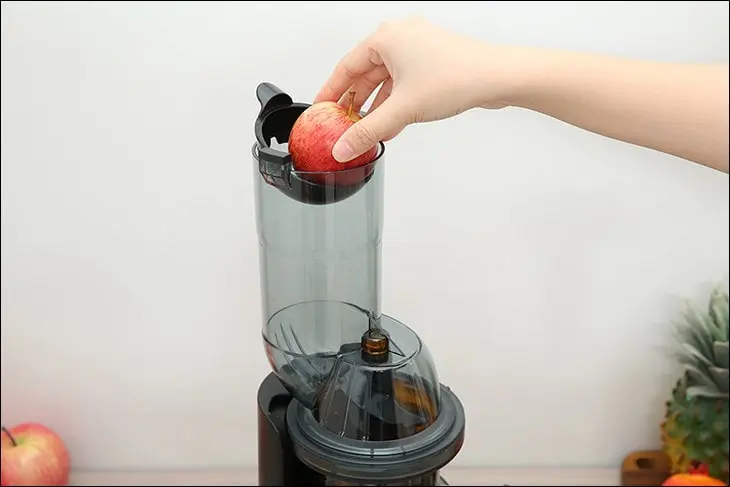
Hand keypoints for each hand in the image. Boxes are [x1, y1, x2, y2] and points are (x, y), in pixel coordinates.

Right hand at [314, 17, 511, 162]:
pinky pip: (404, 83)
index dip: (331, 91)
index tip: (321, 108)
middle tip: (342, 123)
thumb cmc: (457, 77)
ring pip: (387, 80)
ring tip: (367, 129)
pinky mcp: (434, 63)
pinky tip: (392, 124)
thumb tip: (344, 147)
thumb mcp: (402, 109)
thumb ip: (368, 131)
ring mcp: (419, 50)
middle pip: (366, 73)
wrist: (497, 77)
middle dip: (355, 102)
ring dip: (377, 106)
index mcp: (387, 37)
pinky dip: (395, 103)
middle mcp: (402, 38)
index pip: (346, 67)